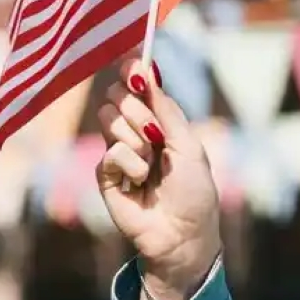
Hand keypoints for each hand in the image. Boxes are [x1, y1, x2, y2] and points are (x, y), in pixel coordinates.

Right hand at [96, 58, 222, 299]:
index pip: (137, 86)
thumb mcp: (188, 145)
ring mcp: (119, 152)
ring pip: (108, 118)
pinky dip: (129, 164)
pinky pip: (109, 151)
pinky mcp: (104, 175)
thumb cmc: (194, 192)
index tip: (132, 65)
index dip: (131, 72)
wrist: (183, 234)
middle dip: (136, 109)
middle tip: (154, 134)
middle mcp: (136, 133)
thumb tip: (149, 69)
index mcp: (160, 122)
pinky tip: (139, 182)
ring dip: (134, 138)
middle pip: (117, 96)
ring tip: (150, 163)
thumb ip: (167, 109)